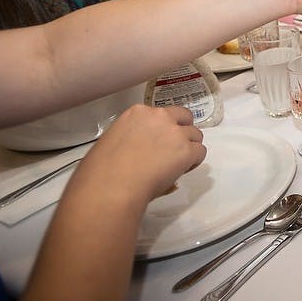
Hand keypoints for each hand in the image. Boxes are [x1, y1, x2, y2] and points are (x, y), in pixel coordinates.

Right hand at [76, 105, 205, 206]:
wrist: (111, 187)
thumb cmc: (101, 171)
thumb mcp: (113, 141)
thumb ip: (131, 137)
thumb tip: (138, 150)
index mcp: (138, 112)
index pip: (161, 114)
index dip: (163, 129)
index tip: (158, 142)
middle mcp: (160, 117)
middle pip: (184, 118)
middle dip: (182, 131)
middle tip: (174, 150)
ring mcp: (175, 133)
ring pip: (195, 135)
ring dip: (189, 147)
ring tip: (176, 164)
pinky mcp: (186, 150)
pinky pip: (200, 152)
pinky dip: (194, 161)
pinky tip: (182, 170)